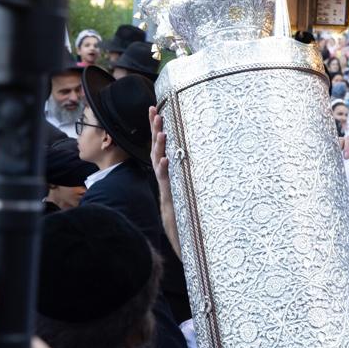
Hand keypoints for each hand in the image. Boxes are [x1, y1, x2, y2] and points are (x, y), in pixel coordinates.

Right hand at [149, 106, 180, 257]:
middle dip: (155, 129)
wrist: (184, 238)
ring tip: (163, 130)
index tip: (156, 108)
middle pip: (157, 149)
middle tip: (154, 111)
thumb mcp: (188, 188)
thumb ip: (187, 173)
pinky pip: (167, 182)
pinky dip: (166, 170)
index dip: (157, 128)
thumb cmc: (188, 212)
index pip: (161, 146)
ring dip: (160, 146)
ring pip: (159, 162)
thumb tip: (194, 156)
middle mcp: (165, 177)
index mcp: (169, 172)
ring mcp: (167, 186)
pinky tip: (167, 159)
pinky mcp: (171, 197)